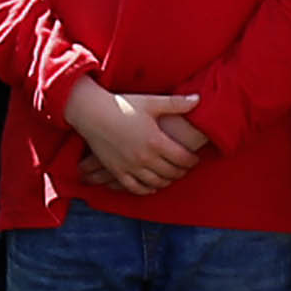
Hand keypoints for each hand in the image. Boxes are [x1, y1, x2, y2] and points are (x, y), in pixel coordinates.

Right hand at [63, 81, 206, 197]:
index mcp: (156, 141)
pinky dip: (147, 190)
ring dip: (167, 181)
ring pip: (156, 183)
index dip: (192, 160)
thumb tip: (198, 99)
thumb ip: (176, 103)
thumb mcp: (151, 102)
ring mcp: (130, 166)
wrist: (92, 112)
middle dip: (182, 171)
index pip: (183, 159)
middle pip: (171, 173)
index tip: (195, 158)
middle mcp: (144, 157)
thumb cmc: (122, 104)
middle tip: (186, 167)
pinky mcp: (117, 171)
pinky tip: (153, 186)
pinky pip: (135, 188)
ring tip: (171, 176)